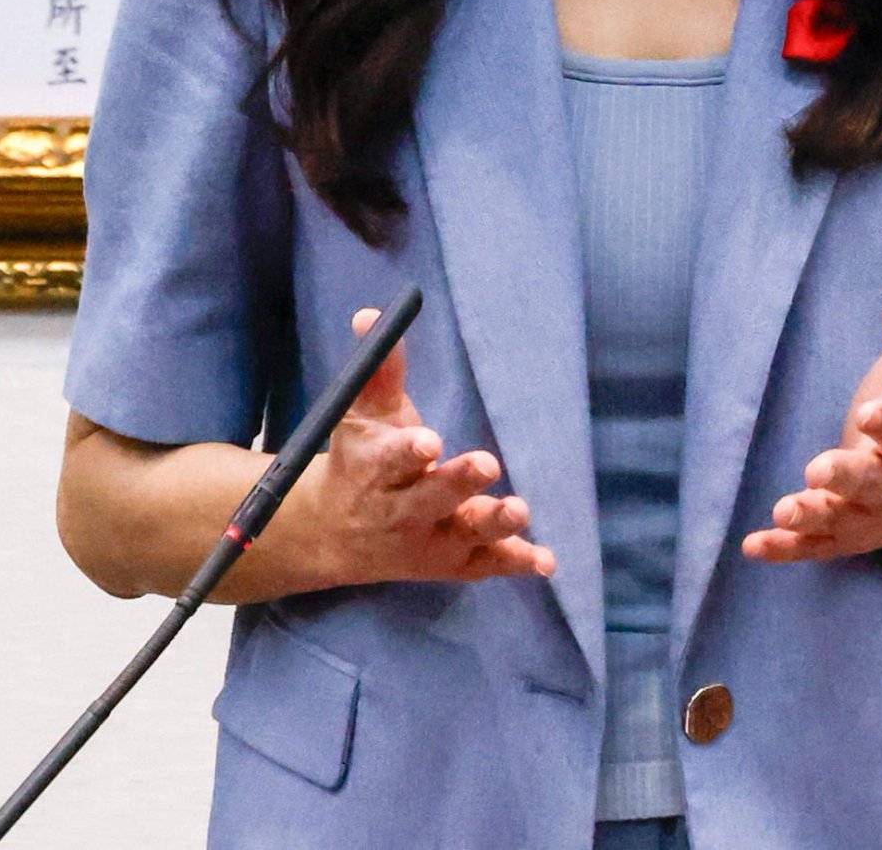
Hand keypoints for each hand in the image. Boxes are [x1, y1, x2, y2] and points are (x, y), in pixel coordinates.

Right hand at [300, 308, 556, 587]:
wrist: (334, 533)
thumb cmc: (359, 458)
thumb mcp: (360, 413)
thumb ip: (379, 369)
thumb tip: (373, 315)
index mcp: (375, 469)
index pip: (391, 460)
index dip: (409, 452)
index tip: (429, 440)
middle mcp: (401, 510)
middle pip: (430, 498)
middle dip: (458, 483)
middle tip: (488, 464)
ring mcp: (429, 540)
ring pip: (462, 535)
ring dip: (493, 524)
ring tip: (521, 510)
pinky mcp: (452, 562)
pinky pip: (485, 565)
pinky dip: (515, 562)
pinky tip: (546, 561)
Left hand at [743, 272, 881, 565]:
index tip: (870, 413)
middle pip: (870, 484)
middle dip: (845, 477)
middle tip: (817, 469)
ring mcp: (866, 515)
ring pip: (840, 520)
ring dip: (811, 516)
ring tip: (783, 510)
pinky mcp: (843, 536)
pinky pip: (814, 548)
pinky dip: (786, 550)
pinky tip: (752, 545)